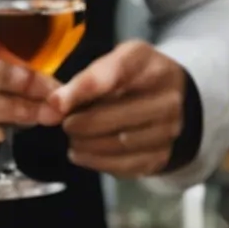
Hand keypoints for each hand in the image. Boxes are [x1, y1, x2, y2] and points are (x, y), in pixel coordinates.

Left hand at [56, 41, 188, 175]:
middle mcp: (168, 99)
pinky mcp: (162, 156)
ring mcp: (168, 131)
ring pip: (121, 144)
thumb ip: (87, 78)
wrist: (172, 101)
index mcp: (151, 66)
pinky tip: (82, 155)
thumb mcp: (115, 62)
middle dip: (85, 123)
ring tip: (73, 140)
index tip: (58, 102)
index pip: (118, 73)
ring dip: (89, 145)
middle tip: (65, 124)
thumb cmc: (135, 78)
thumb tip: (55, 104)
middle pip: (120, 115)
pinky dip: (98, 162)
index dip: (85, 88)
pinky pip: (126, 165)